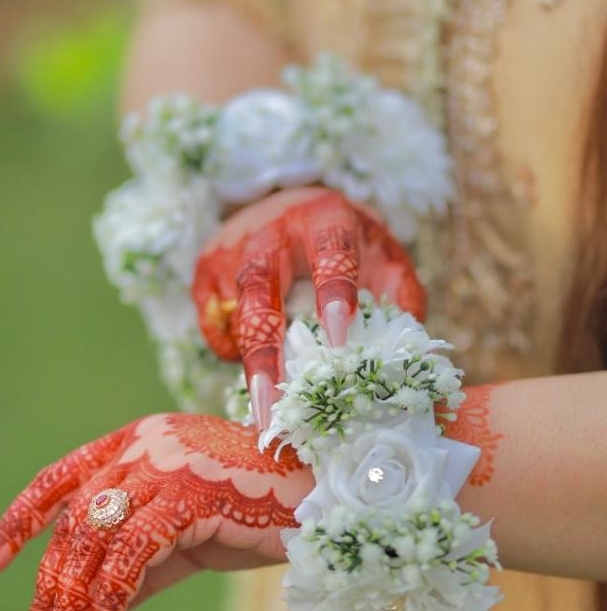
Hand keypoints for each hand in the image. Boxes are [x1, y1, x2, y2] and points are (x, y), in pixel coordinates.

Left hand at [0, 413, 311, 610]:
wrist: (325, 500)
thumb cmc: (257, 515)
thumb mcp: (182, 544)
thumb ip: (131, 569)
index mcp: (134, 443)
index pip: (55, 482)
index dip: (14, 527)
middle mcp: (141, 445)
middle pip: (70, 524)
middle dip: (44, 597)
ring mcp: (164, 462)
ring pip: (90, 539)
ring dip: (66, 609)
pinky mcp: (188, 489)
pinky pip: (131, 554)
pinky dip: (105, 604)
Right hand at [192, 186, 424, 425]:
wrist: (290, 202)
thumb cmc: (344, 241)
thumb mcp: (381, 254)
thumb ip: (400, 295)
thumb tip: (403, 355)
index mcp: (324, 218)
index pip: (330, 253)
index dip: (333, 294)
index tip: (338, 341)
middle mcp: (272, 228)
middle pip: (260, 286)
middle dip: (265, 348)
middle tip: (273, 403)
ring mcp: (232, 248)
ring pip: (232, 308)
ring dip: (247, 359)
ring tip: (265, 408)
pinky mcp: (206, 269)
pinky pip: (211, 321)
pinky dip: (229, 348)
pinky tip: (251, 362)